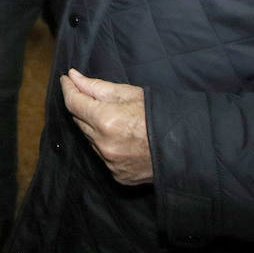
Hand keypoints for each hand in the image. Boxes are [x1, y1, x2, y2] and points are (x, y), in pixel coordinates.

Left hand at [60, 68, 152, 184]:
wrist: (187, 148)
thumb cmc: (161, 115)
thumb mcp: (130, 93)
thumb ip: (97, 87)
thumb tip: (73, 77)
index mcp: (107, 121)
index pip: (74, 103)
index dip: (68, 89)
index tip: (66, 80)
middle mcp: (104, 144)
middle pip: (80, 121)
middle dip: (83, 107)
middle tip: (91, 96)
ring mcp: (110, 163)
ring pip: (90, 140)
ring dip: (94, 127)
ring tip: (115, 118)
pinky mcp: (117, 175)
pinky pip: (102, 156)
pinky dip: (106, 144)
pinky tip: (122, 137)